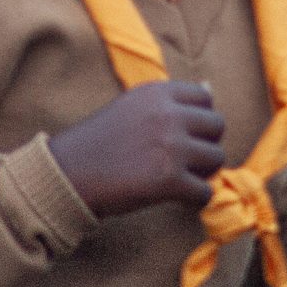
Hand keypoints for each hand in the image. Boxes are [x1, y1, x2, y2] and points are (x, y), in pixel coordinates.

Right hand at [48, 81, 224, 218]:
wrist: (69, 173)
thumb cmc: (99, 141)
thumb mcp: (132, 107)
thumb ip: (170, 101)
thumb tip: (211, 87)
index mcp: (157, 93)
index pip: (205, 97)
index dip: (200, 118)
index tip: (187, 133)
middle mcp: (167, 115)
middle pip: (217, 125)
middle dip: (207, 143)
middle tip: (188, 159)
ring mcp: (171, 147)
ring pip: (216, 158)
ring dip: (204, 172)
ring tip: (183, 178)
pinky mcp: (170, 180)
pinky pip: (205, 191)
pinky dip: (196, 199)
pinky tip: (180, 199)